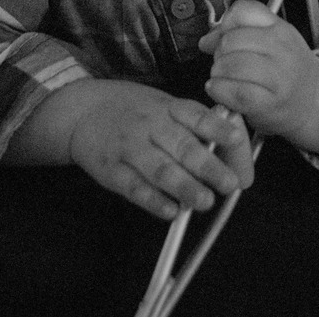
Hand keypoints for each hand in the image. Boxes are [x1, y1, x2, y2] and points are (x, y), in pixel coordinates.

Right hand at [67, 80, 254, 219]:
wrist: (81, 111)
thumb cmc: (134, 111)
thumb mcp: (163, 106)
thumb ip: (193, 126)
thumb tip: (231, 150)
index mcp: (168, 108)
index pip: (196, 116)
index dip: (218, 128)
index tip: (236, 139)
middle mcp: (151, 125)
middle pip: (182, 146)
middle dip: (208, 167)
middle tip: (229, 184)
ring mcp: (130, 148)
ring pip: (160, 169)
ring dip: (185, 187)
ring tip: (204, 201)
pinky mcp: (112, 171)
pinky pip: (135, 188)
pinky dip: (154, 201)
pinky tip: (171, 212)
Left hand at [199, 0, 318, 141]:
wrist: (316, 104)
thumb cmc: (289, 73)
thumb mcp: (273, 43)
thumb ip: (240, 34)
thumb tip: (206, 40)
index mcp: (280, 28)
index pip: (243, 11)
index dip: (224, 24)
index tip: (224, 36)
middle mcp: (281, 49)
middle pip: (231, 40)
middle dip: (219, 52)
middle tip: (223, 62)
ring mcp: (278, 76)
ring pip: (230, 65)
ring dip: (217, 72)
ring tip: (222, 77)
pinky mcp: (270, 103)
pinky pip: (235, 92)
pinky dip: (219, 90)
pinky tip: (218, 89)